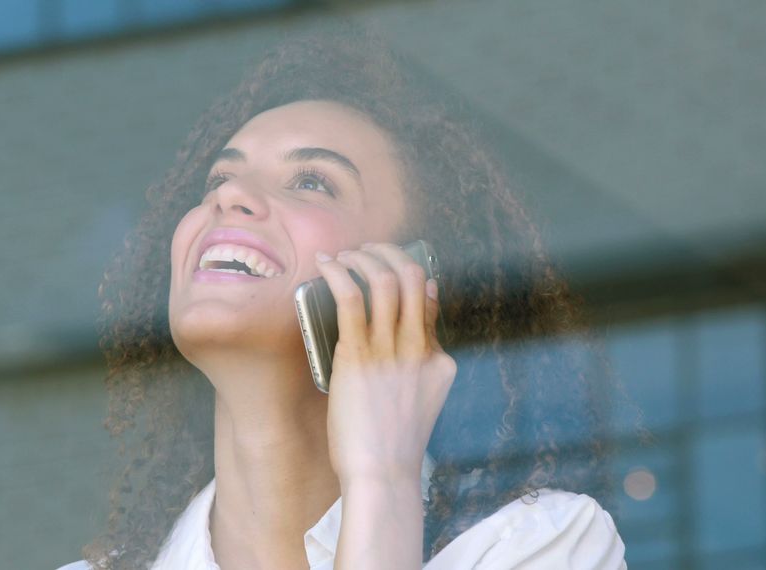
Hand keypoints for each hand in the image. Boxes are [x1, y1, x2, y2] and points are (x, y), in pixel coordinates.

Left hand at [314, 242, 456, 486]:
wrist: (380, 477)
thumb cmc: (388, 447)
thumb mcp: (416, 405)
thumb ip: (414, 370)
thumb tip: (399, 338)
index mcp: (438, 362)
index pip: (427, 301)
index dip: (407, 276)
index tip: (386, 266)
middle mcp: (421, 349)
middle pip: (413, 279)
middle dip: (389, 253)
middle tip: (366, 250)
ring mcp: (393, 352)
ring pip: (385, 280)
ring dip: (363, 257)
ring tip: (345, 254)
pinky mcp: (359, 356)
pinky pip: (351, 298)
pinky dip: (339, 274)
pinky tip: (327, 266)